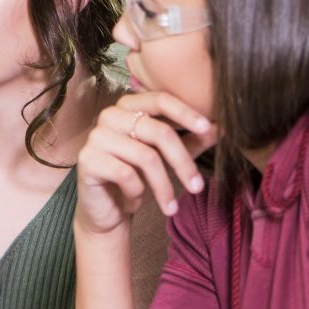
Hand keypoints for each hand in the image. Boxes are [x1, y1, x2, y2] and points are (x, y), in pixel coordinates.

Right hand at [74, 92, 217, 236]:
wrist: (106, 209)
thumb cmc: (137, 178)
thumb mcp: (169, 158)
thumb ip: (192, 141)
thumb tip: (221, 127)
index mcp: (128, 106)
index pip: (160, 99)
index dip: (186, 113)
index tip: (208, 129)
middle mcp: (109, 115)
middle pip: (158, 132)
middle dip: (183, 163)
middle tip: (197, 187)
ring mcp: (96, 136)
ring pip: (145, 157)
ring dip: (164, 186)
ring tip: (171, 206)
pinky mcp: (87, 160)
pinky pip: (125, 174)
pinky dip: (137, 191)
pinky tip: (136, 201)